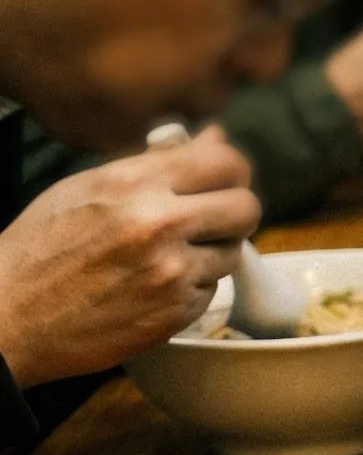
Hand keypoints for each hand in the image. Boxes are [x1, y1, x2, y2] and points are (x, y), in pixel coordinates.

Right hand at [0, 130, 257, 384]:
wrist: (7, 317)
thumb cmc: (40, 248)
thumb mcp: (87, 189)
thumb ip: (157, 163)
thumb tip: (216, 137)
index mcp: (134, 184)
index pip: (226, 162)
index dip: (232, 171)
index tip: (225, 181)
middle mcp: (159, 224)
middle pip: (247, 207)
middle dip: (233, 214)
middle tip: (211, 222)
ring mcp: (170, 272)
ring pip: (232, 253)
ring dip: (210, 255)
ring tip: (165, 259)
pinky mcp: (173, 313)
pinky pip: (209, 291)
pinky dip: (189, 290)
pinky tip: (150, 289)